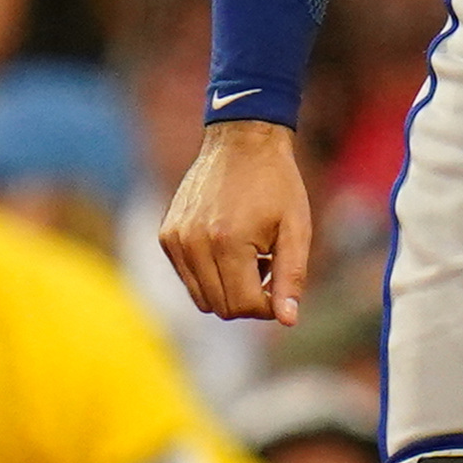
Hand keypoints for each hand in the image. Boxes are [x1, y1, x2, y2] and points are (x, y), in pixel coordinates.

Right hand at [162, 119, 314, 321]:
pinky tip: (230, 247)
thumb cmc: (277, 184)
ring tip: (251, 257)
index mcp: (227, 243)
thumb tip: (288, 320)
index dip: (266, 307)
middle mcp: (193, 244)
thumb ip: (291, 277)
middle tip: (269, 268)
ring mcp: (174, 239)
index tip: (280, 286)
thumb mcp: (296, 229)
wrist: (241, 141)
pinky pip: (188, 277)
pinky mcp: (166, 235)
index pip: (242, 305)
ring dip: (228, 289)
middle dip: (248, 299)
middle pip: (219, 307)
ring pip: (200, 297)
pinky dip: (210, 275)